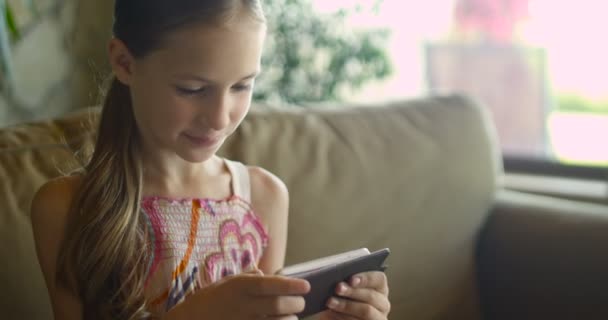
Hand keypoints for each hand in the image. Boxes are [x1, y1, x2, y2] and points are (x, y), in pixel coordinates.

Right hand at [171, 269, 310, 319]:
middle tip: (300, 303)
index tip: (306, 286)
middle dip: (295, 304)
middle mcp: (243, 305)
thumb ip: (249, 278)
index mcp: (239, 287)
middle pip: (279, 305)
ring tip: (291, 317)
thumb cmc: (208, 300)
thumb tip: (268, 275)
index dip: (292, 285)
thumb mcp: (226, 283)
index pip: (272, 284)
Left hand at [319, 271, 389, 319]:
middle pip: (371, 296)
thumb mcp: (347, 288)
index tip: (351, 280)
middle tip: (337, 288)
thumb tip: (338, 277)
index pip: (379, 279)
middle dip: (352, 291)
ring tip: (330, 302)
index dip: (365, 278)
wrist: (340, 315)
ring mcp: (378, 317)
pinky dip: (341, 317)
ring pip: (366, 311)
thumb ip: (346, 281)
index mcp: (379, 288)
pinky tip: (330, 313)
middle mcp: (382, 303)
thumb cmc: (343, 298)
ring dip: (346, 306)